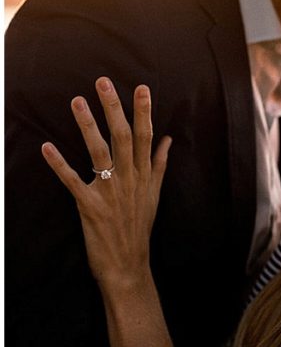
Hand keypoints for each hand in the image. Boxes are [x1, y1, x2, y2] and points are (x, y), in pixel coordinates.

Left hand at [41, 77, 170, 288]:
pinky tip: (47, 147)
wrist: (128, 264)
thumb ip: (158, 164)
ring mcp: (110, 192)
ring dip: (88, 126)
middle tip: (104, 82)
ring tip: (77, 102)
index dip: (143, 111)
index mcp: (143, 175)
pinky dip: (60, 164)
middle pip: (123, 137)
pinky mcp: (90, 206)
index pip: (145, 136)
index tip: (141, 88)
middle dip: (114, 108)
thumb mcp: (154, 194)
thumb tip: (167, 140)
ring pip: (99, 153)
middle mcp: (129, 179)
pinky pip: (73, 181)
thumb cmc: (138, 228)